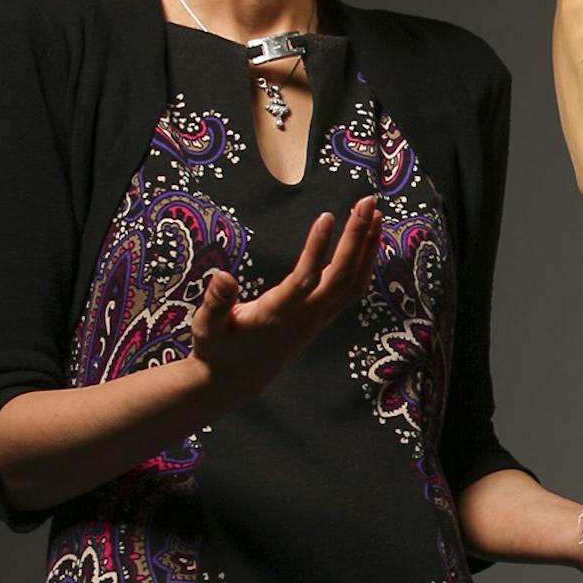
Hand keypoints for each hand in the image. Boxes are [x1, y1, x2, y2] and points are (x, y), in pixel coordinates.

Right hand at [189, 195, 381, 405]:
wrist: (236, 381)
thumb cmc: (218, 350)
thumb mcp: (206, 328)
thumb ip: (215, 304)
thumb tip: (222, 276)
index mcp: (277, 315)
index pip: (305, 280)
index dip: (317, 249)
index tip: (327, 216)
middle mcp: (305, 317)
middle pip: (341, 277)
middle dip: (356, 238)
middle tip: (367, 201)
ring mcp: (319, 319)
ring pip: (354, 283)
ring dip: (367, 247)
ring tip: (375, 212)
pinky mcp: (323, 318)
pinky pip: (353, 289)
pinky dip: (365, 262)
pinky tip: (368, 239)